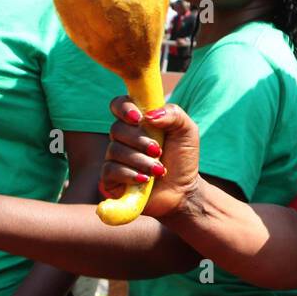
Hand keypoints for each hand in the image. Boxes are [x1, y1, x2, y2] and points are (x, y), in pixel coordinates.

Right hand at [101, 96, 200, 219]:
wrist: (183, 190)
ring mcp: (115, 158)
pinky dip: (130, 174)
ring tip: (159, 170)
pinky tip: (145, 180)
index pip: (119, 105)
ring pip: (115, 151)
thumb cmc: (183, 158)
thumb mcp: (186, 131)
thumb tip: (149, 115)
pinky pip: (110, 170)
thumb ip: (173, 114)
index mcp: (138, 122)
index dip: (124, 108)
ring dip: (141, 161)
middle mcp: (123, 138)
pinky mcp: (110, 179)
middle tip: (158, 151)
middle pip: (117, 129)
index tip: (139, 118)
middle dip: (140, 141)